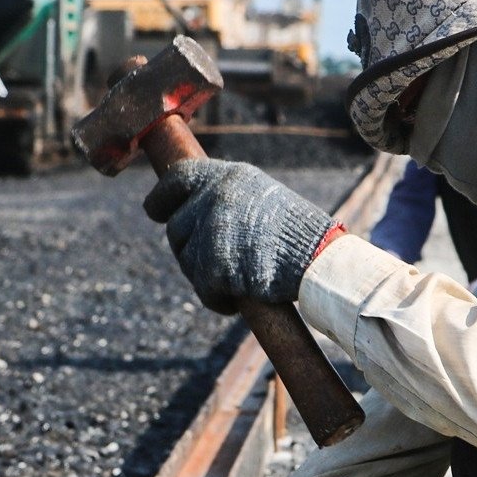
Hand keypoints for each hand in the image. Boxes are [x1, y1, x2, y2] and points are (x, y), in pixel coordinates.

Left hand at [144, 159, 338, 313]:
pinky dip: (219, 300)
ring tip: (239, 280)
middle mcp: (216, 197)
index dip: (162, 197)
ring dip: (206, 277)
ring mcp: (214, 230)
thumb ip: (227, 201)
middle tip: (217, 266)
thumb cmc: (302, 236)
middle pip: (177, 228)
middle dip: (190, 251)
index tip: (154, 211)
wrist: (322, 261)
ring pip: (188, 261)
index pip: (178, 177)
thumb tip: (192, 214)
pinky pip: (204, 289)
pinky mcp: (217, 265)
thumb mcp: (263, 199)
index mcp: (229, 176)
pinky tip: (238, 299)